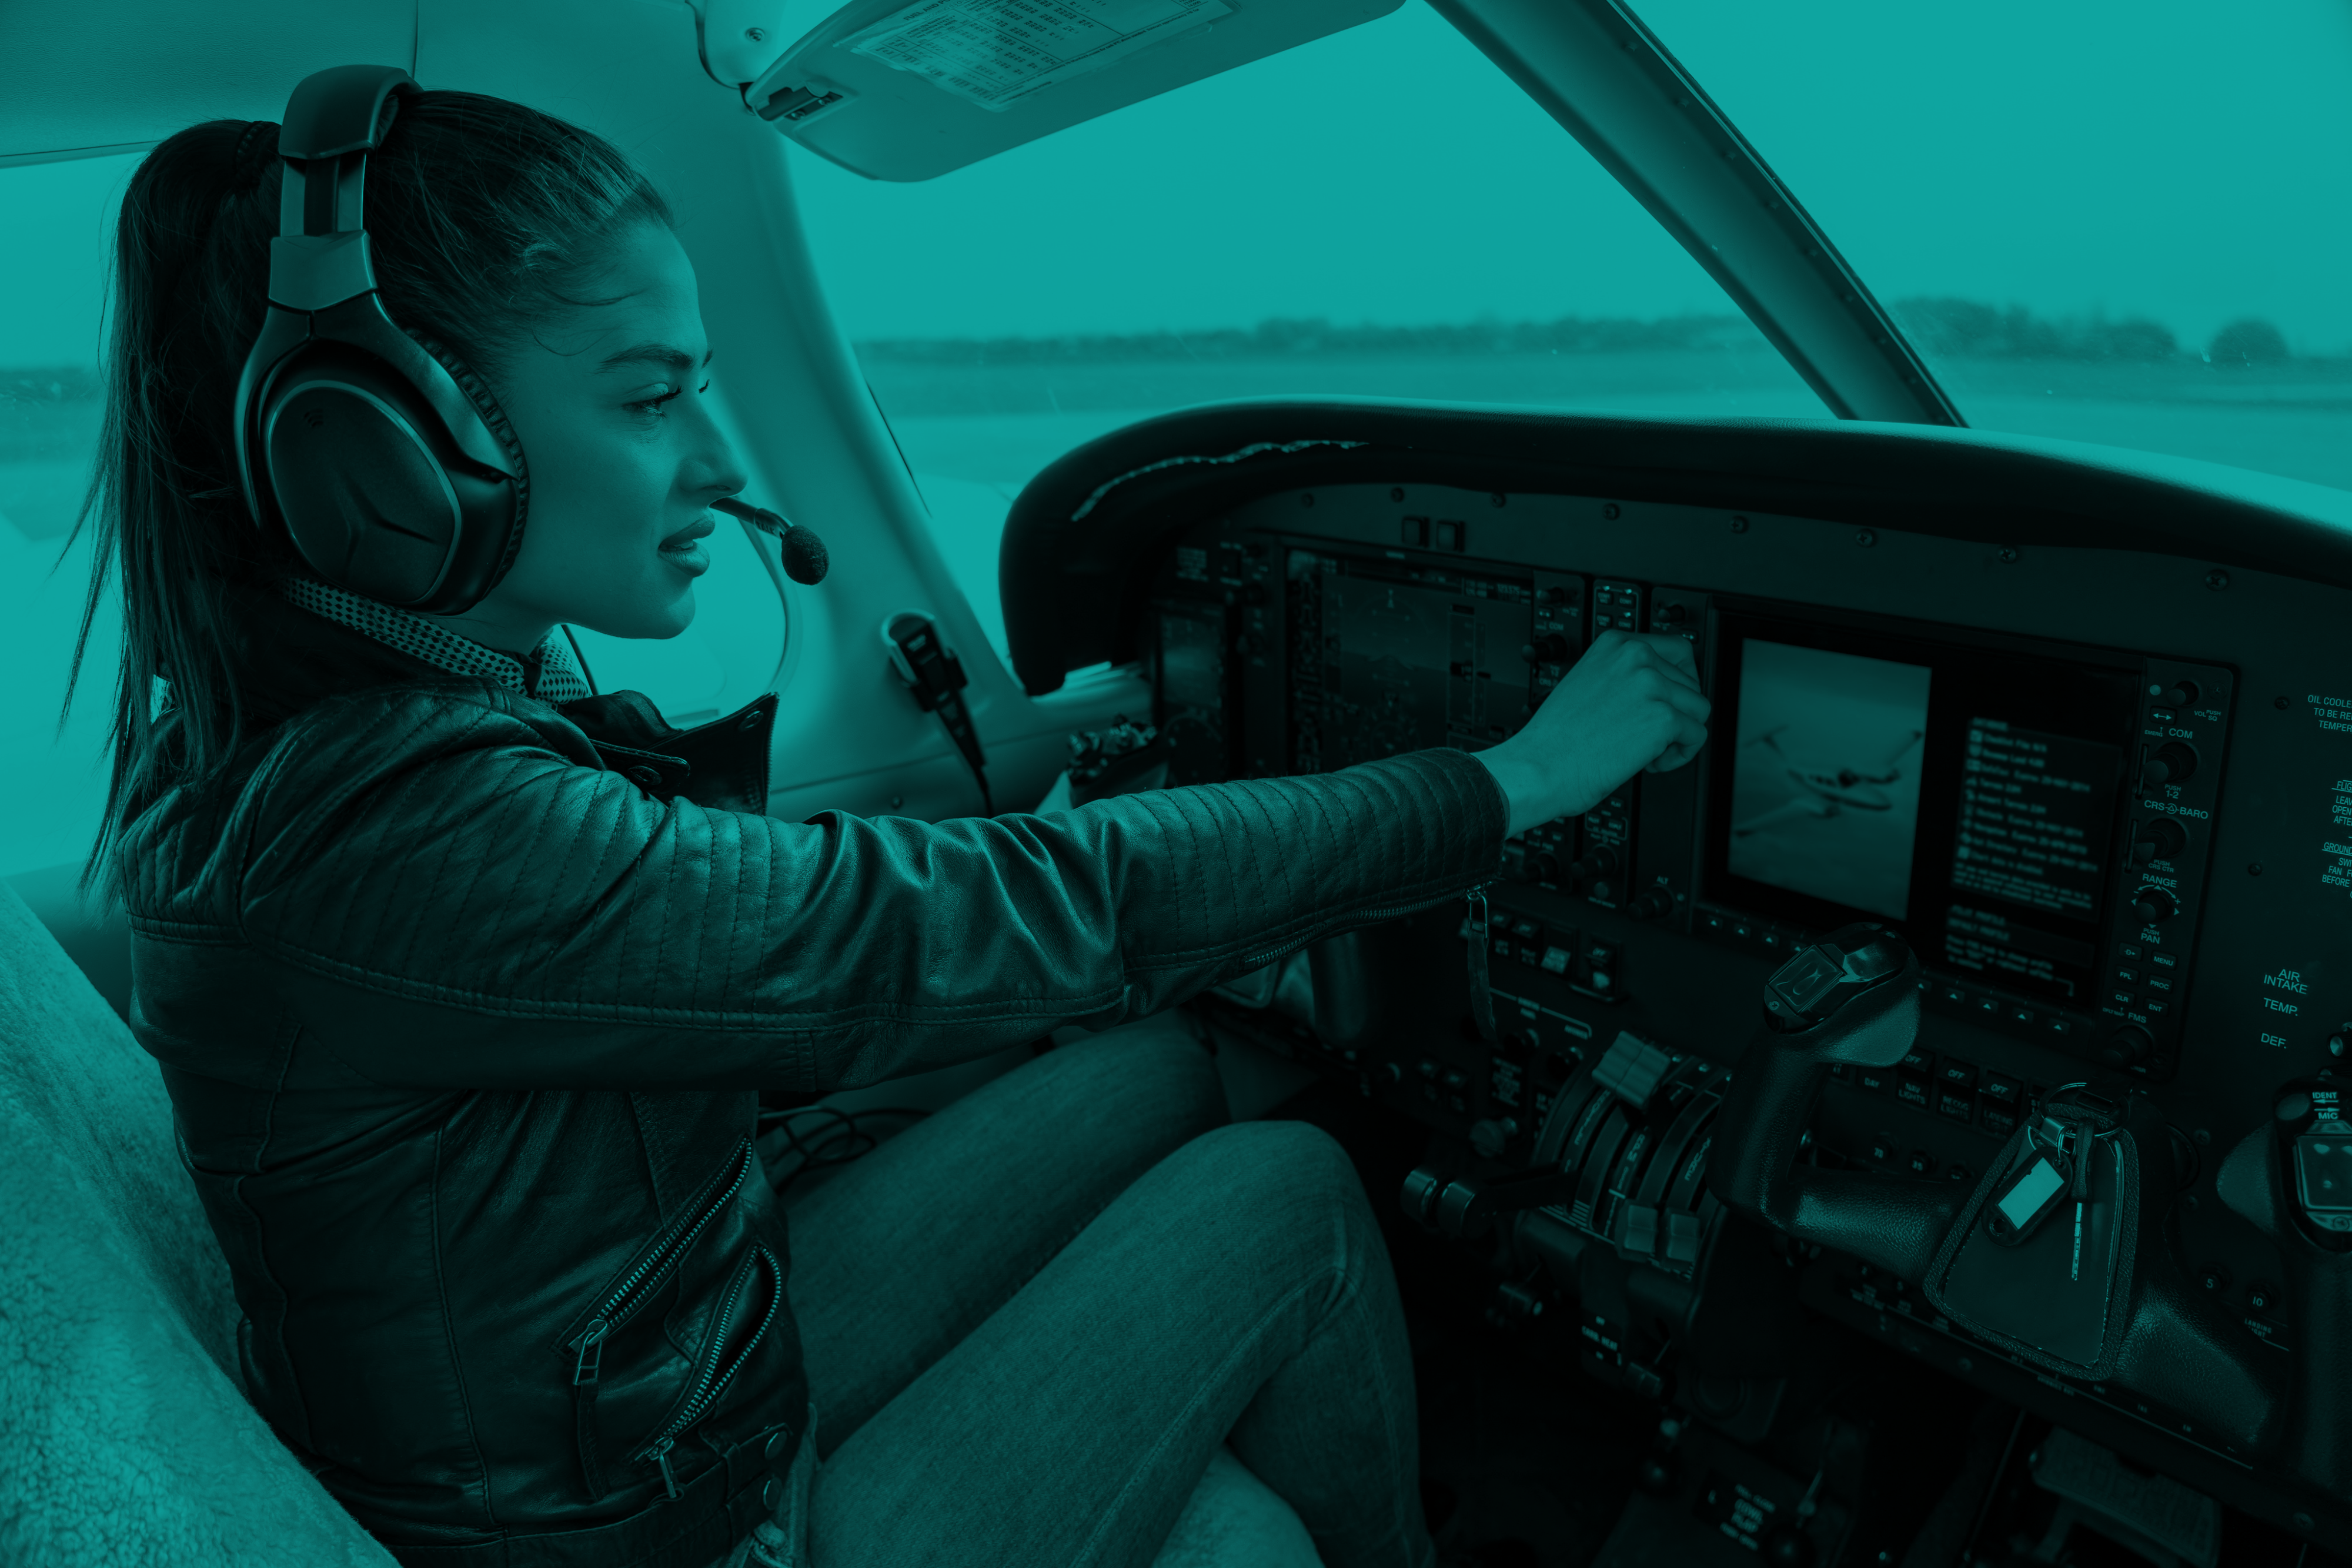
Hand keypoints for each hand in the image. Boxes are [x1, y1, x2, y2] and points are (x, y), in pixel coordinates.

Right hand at [1473, 630, 1709, 835]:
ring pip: (1698, 709)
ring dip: (1679, 735)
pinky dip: (1680, 755)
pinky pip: (1697, 736)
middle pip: (1691, 683)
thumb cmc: (1555, 739)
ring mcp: (1651, 685)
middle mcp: (1636, 657)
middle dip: (1676, 712)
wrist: (1539, 766)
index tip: (1669, 701)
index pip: (1678, 651)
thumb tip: (1657, 689)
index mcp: (1616, 644)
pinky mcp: (1663, 717)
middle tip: (1649, 733)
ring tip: (1647, 750)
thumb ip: (1622, 676)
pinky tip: (1649, 762)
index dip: (1678, 682)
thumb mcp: (1587, 683)